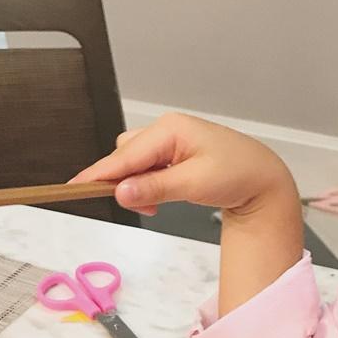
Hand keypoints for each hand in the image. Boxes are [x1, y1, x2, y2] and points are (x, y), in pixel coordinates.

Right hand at [71, 113, 297, 217]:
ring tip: (157, 205)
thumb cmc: (238, 174)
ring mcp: (170, 140)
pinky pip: (148, 167)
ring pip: (135, 162)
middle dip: (126, 183)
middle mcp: (167, 129)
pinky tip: (162, 197)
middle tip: (143, 208)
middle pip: (125, 156)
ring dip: (138, 186)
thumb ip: (155, 189)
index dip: (100, 173)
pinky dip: (149, 185)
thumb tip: (121, 192)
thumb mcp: (195, 185)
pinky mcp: (174, 153)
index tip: (75, 186)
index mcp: (170, 129)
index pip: (125, 154)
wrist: (263, 179)